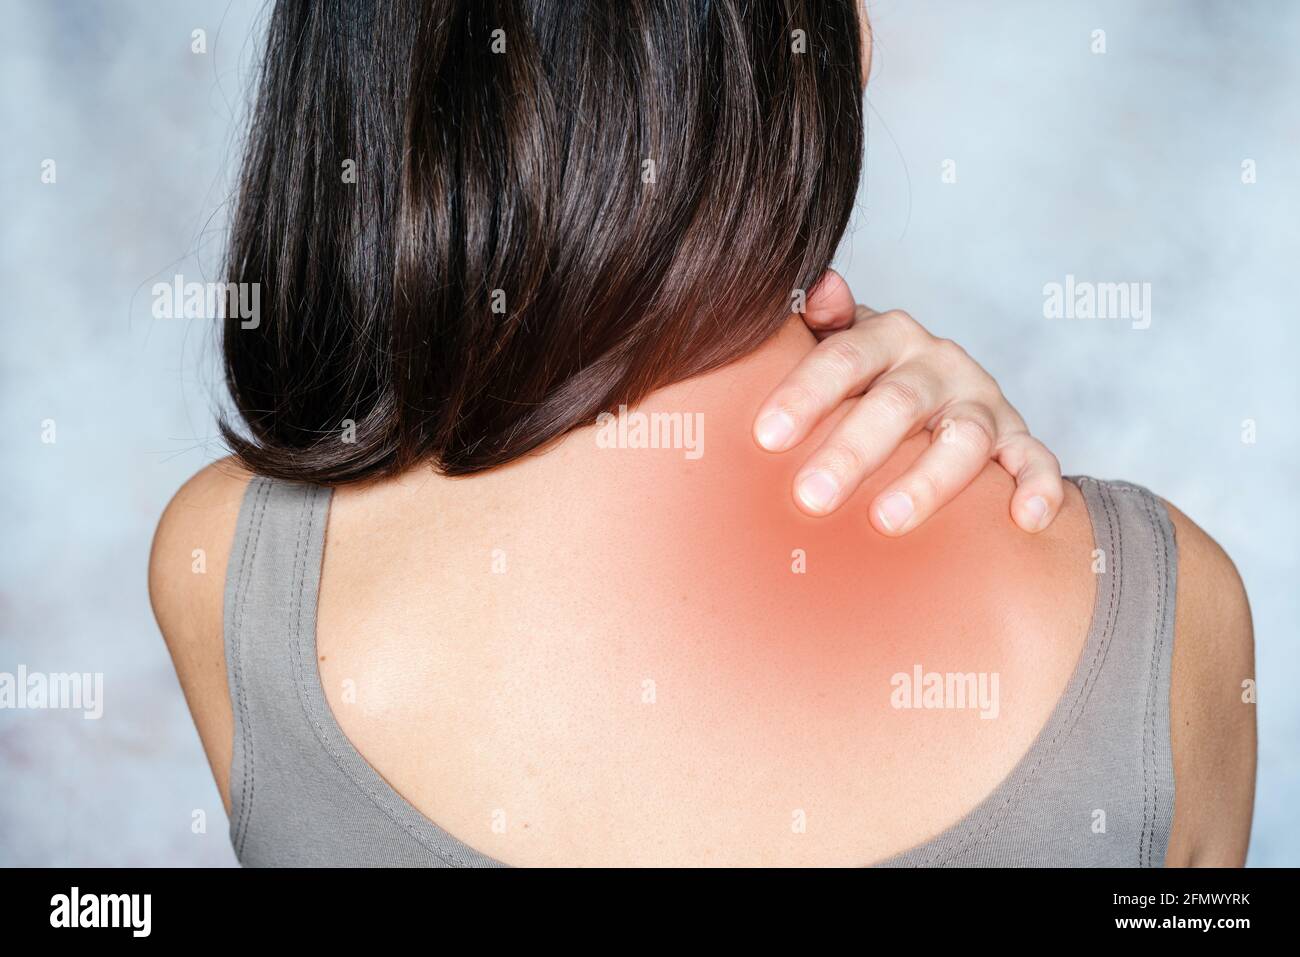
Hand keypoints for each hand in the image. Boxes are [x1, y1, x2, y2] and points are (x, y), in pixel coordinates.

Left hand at [754, 270, 1062, 534]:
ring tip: (885, 521)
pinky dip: (1036, 485)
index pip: (843, 358)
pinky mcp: (1017, 438)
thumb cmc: (868, 377)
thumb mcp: (839, 343)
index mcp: (887, 336)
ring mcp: (981, 400)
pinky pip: (1034, 459)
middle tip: (811, 497)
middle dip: (852, 451)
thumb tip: (812, 289)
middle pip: (897, 404)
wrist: (936, 390)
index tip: (767, 438)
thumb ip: (819, 323)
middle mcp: (938, 363)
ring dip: (926, 481)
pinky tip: (1024, 518)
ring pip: (964, 437)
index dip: (805, 395)